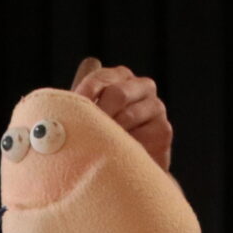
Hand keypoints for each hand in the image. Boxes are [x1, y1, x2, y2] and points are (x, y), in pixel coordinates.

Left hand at [70, 57, 172, 171]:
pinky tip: (117, 155)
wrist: (120, 171)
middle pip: (117, 94)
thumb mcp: (86, 115)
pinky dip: (124, 148)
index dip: (83, 95)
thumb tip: (90, 62)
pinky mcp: (163, 130)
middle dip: (99, 116)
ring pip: (127, 117)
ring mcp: (156, 107)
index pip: (100, 78)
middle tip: (86, 133)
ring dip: (109, 134)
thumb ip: (84, 94)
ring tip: (99, 147)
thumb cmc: (98, 137)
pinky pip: (139, 136)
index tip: (70, 112)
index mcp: (121, 76)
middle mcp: (143, 86)